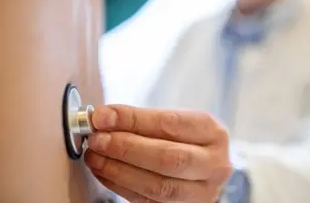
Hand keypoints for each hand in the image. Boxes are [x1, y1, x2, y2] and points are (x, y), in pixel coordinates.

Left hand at [84, 105, 232, 202]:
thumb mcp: (174, 123)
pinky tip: (104, 172)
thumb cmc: (184, 140)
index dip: (134, 120)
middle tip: (97, 139)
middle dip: (126, 148)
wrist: (201, 167)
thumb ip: (141, 120)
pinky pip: (148, 201)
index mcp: (213, 133)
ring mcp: (202, 192)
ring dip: (119, 170)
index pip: (171, 124)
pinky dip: (120, 186)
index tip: (103, 116)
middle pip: (168, 158)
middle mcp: (214, 164)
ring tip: (95, 156)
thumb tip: (103, 117)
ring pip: (158, 186)